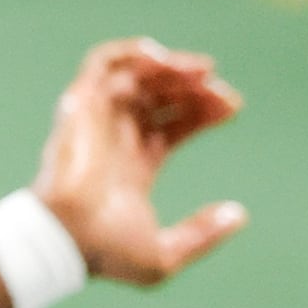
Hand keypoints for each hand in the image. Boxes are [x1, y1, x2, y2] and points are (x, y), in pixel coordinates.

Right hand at [31, 37, 247, 286]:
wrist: (68, 239)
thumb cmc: (108, 253)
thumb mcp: (166, 255)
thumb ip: (203, 235)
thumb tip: (239, 215)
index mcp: (134, 167)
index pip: (172, 125)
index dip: (203, 112)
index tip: (234, 107)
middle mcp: (116, 138)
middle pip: (160, 97)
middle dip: (195, 89)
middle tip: (223, 94)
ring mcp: (98, 119)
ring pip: (137, 75)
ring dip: (172, 67)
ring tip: (202, 72)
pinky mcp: (81, 103)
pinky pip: (103, 63)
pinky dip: (133, 52)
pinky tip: (164, 60)